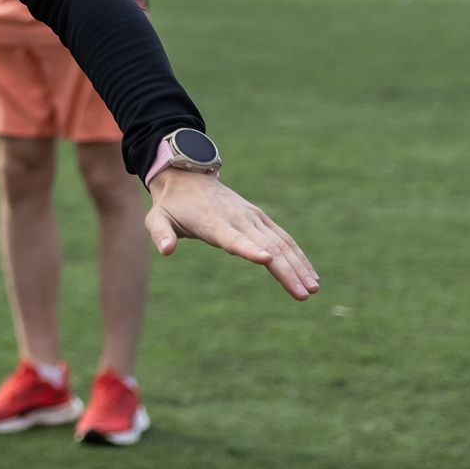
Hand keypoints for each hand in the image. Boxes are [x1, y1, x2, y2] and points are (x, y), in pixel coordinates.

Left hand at [145, 169, 319, 299]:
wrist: (186, 174)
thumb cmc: (171, 204)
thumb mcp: (156, 217)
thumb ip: (160, 233)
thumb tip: (166, 250)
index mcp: (212, 222)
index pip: (233, 239)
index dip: (249, 250)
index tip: (267, 261)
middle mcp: (237, 218)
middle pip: (266, 246)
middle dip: (286, 271)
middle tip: (303, 294)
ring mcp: (251, 216)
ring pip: (280, 242)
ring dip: (298, 265)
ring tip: (313, 288)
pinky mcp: (258, 216)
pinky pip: (283, 237)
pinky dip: (298, 255)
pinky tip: (310, 274)